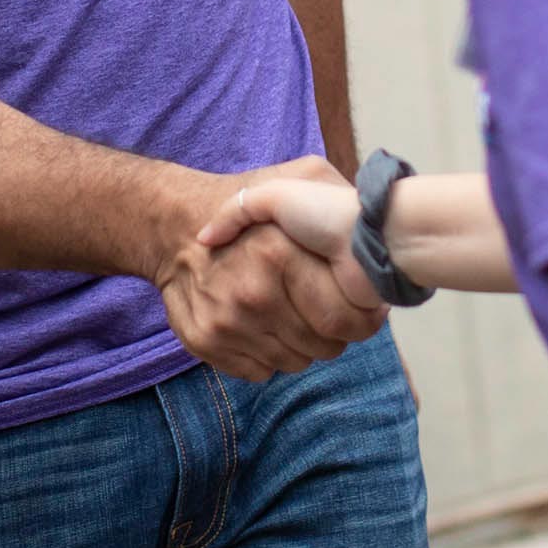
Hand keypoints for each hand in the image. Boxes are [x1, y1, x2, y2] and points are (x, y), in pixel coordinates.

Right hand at [150, 157, 385, 381]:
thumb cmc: (246, 202)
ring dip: (303, 345)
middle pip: (324, 348)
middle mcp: (252, 295)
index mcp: (279, 256)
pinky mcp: (206, 344)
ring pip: (294, 362)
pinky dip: (270, 355)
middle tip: (330, 312)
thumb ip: (338, 194)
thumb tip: (375, 229)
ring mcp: (226, 324)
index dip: (365, 320)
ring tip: (296, 314)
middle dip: (336, 334)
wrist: (172, 224)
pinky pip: (261, 371)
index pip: (345, 320)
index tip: (365, 308)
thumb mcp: (298, 176)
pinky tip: (267, 326)